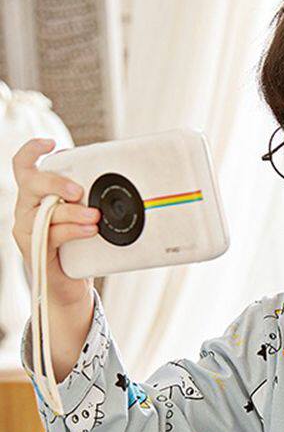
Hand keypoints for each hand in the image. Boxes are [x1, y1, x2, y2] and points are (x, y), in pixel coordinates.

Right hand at [11, 137, 98, 304]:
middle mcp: (26, 209)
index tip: (50, 144)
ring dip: (71, 212)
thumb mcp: (80, 218)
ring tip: (94, 216)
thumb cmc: (75, 249)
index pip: (23, 167)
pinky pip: (52, 234)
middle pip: (31, 183)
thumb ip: (85, 201)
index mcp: (34, 196)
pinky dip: (73, 230)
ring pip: (44, 210)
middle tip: (77, 190)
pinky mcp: (35, 248)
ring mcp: (27, 229)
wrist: (68, 288)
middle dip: (55, 182)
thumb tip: (112, 188)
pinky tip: (90, 230)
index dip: (32, 151)